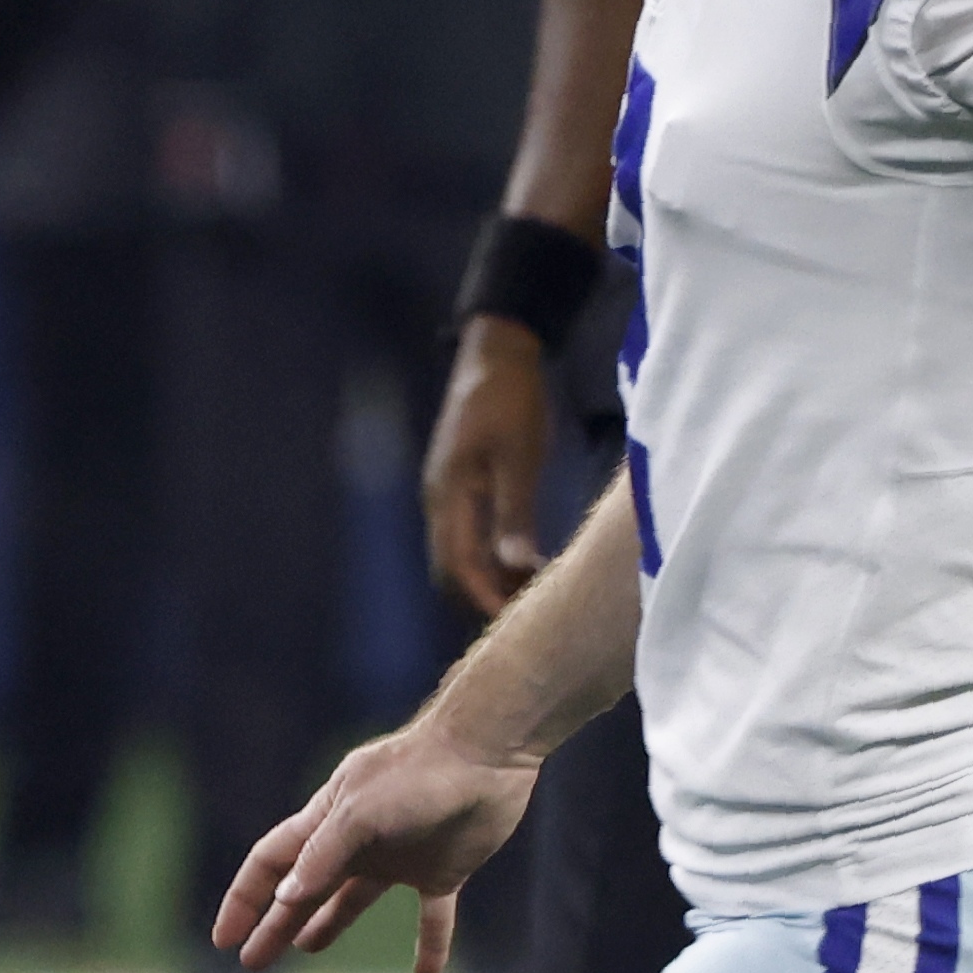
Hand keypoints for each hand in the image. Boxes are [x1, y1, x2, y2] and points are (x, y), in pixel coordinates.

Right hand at [213, 715, 544, 972]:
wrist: (486, 753)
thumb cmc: (418, 775)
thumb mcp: (360, 813)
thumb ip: (322, 855)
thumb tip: (284, 899)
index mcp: (327, 821)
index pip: (271, 864)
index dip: (244, 901)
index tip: (225, 939)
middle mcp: (357, 841)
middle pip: (304, 890)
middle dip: (275, 925)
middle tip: (253, 962)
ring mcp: (399, 856)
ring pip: (352, 899)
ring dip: (327, 925)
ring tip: (306, 950)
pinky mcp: (443, 869)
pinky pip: (433, 917)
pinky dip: (429, 945)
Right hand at [419, 318, 558, 617]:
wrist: (496, 350)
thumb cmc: (511, 399)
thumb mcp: (520, 455)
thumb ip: (515, 512)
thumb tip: (515, 565)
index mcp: (448, 493)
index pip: (458, 564)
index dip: (486, 597)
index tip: (518, 622)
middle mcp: (439, 499)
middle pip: (451, 566)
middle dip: (485, 595)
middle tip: (530, 617)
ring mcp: (446, 491)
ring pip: (459, 552)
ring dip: (490, 576)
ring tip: (533, 593)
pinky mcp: (459, 483)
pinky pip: (468, 533)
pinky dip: (492, 554)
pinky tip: (524, 560)